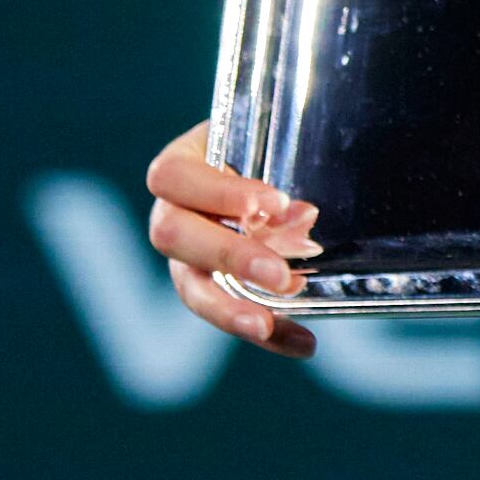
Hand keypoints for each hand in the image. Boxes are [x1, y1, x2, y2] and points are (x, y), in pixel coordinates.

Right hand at [146, 123, 324, 358]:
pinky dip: (268, 332)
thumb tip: (307, 209)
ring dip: (230, 308)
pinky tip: (302, 342)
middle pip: (172, 236)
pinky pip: (229, 313)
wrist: (276, 162)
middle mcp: (174, 210)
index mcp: (183, 163)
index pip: (173, 176)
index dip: (218, 192)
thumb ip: (289, 155)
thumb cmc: (275, 142)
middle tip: (280, 274)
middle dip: (228, 256)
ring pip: (189, 286)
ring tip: (268, 326)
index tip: (273, 203)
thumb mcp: (276, 137)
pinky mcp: (212, 286)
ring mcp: (186, 255)